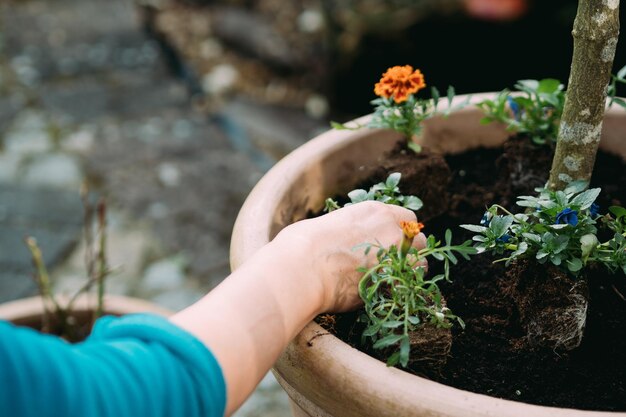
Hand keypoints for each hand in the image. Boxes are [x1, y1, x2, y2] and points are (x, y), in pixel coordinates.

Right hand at [272, 201, 426, 312]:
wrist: (301, 268)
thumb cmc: (302, 245)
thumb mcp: (327, 224)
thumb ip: (347, 230)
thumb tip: (343, 239)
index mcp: (374, 211)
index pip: (407, 218)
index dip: (401, 233)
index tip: (392, 245)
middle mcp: (390, 229)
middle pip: (419, 240)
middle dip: (410, 253)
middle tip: (394, 266)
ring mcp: (395, 255)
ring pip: (421, 264)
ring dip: (410, 273)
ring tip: (392, 284)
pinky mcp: (392, 281)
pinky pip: (410, 287)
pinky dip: (402, 292)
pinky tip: (387, 296)